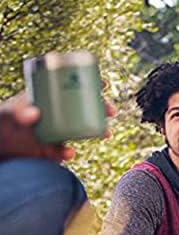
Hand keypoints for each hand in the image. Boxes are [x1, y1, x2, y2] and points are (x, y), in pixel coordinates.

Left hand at [0, 92, 114, 161]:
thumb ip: (21, 112)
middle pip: (84, 109)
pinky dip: (67, 152)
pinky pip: (64, 151)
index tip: (102, 82)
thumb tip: (35, 113)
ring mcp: (56, 132)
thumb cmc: (3, 122)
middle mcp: (56, 115)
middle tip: (111, 110)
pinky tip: (69, 152)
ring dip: (97, 130)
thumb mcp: (9, 113)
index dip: (88, 84)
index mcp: (48, 99)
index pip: (70, 88)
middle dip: (101, 108)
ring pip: (81, 130)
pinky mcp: (52, 149)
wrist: (0, 145)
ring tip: (106, 133)